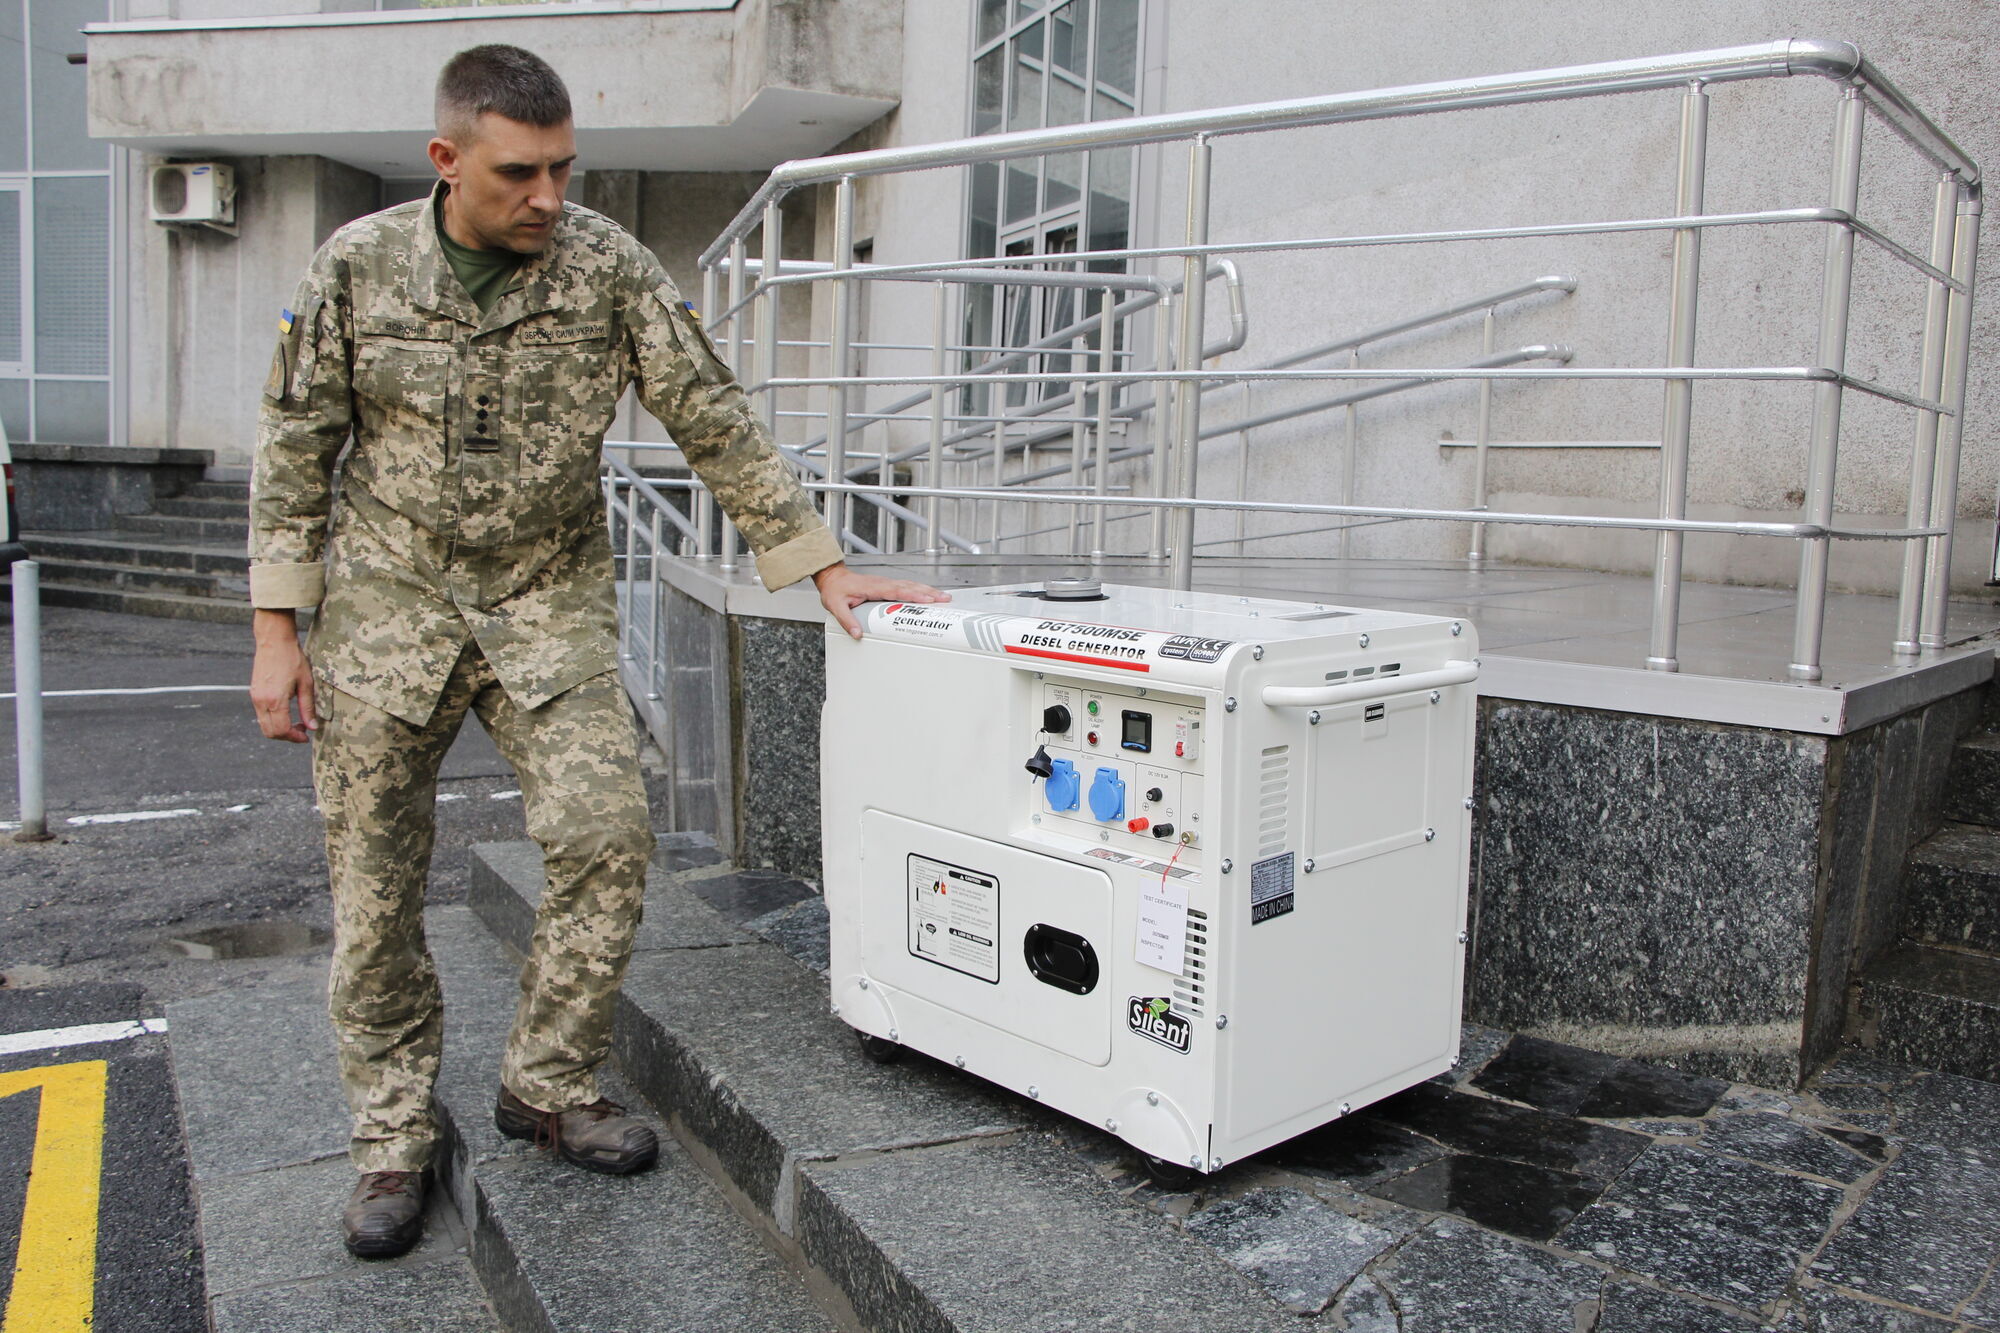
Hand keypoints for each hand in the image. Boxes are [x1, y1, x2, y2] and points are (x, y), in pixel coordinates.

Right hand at [250, 609, 317, 742]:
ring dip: (280, 729)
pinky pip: (261, 715)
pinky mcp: (254, 693)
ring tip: (297, 721)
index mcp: (275, 700)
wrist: (274, 641)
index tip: (306, 736)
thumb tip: (312, 727)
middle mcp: (261, 701)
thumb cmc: (292, 659)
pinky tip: (287, 712)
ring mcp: (255, 697)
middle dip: (287, 736)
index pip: (281, 730)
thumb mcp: (306, 683)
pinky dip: (273, 720)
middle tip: (303, 730)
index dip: (295, 737)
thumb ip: (307, 707)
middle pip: (270, 732)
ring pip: (264, 725)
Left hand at [813, 563, 950, 640]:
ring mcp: (885, 583)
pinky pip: (906, 586)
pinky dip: (919, 589)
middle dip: (928, 593)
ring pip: (910, 585)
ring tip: (943, 596)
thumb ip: (848, 620)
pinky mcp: (886, 585)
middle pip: (910, 587)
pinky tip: (927, 594)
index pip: (897, 591)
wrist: (832, 578)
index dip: (913, 596)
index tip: (927, 600)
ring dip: (927, 590)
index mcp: (873, 587)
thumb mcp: (837, 607)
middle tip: (945, 599)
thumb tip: (858, 634)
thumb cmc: (835, 591)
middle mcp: (882, 583)